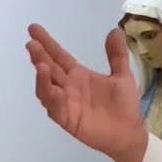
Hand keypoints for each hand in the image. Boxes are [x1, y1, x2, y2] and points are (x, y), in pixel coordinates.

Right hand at [26, 26, 147, 161]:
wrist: (129, 133)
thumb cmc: (124, 105)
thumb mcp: (122, 76)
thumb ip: (117, 55)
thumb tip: (115, 30)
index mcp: (79, 75)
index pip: (59, 56)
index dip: (47, 43)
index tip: (33, 29)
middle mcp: (68, 87)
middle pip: (49, 69)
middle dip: (39, 57)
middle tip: (32, 44)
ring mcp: (65, 102)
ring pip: (46, 88)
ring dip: (42, 77)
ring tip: (42, 65)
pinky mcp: (66, 118)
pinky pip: (54, 108)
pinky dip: (51, 98)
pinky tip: (52, 89)